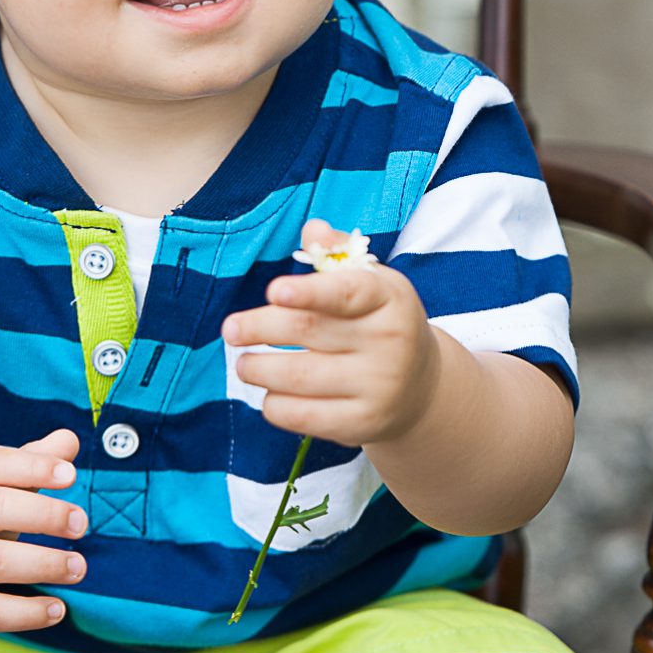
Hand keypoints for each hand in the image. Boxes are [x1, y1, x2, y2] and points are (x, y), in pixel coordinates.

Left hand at [221, 217, 437, 446]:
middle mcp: (391, 341)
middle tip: (231, 330)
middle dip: (259, 327)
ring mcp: (379, 385)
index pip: (348, 292)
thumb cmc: (380, 324)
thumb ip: (337, 256)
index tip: (274, 291)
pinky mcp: (363, 423)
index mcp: (391, 298)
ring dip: (257, 369)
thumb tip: (313, 229)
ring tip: (245, 364)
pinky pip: (301, 414)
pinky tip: (271, 392)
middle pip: (309, 330)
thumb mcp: (372, 285)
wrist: (420, 389)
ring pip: (297, 375)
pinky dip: (273, 404)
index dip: (310, 291)